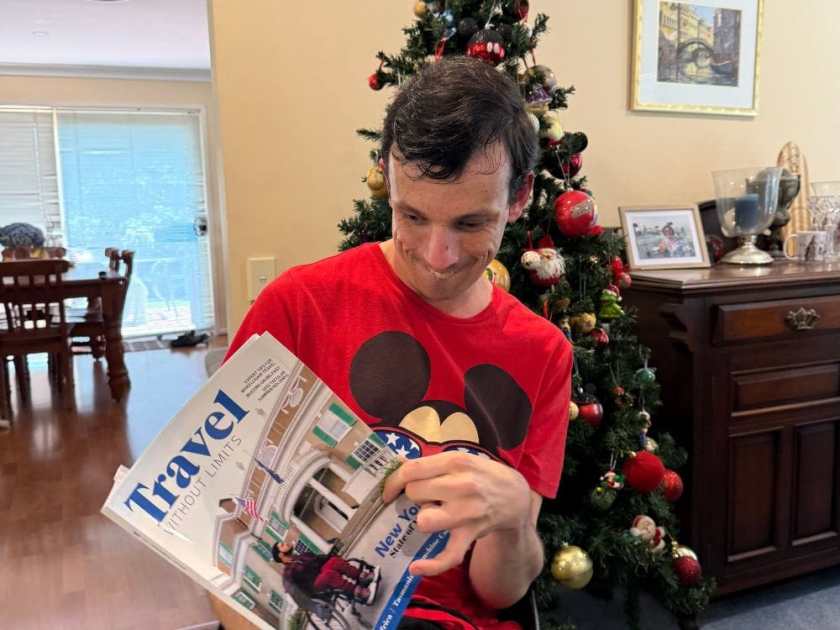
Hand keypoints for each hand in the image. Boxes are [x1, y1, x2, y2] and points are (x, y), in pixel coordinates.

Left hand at [382, 451, 531, 576]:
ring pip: (424, 520)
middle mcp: (462, 485)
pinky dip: (432, 565)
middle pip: (414, 493)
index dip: (393, 481)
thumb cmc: (480, 475)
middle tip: (427, 497)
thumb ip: (432, 464)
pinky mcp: (472, 534)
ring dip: (423, 518)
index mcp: (455, 462)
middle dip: (414, 496)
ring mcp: (468, 511)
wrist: (515, 496)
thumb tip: (397, 471)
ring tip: (433, 514)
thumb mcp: (460, 458)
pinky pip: (449, 555)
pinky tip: (416, 567)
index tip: (388, 492)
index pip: (411, 470)